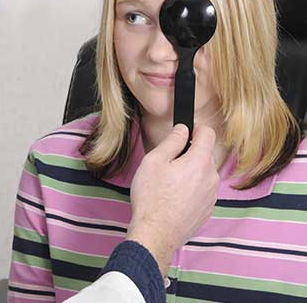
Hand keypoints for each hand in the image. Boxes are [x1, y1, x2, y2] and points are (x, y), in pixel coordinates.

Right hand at [126, 124, 218, 274]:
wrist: (155, 234)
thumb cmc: (152, 197)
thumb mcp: (154, 161)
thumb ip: (172, 141)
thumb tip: (183, 129)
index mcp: (200, 162)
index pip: (208, 134)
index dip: (196, 129)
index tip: (184, 132)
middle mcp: (211, 178)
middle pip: (205, 154)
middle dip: (190, 153)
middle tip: (167, 162)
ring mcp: (211, 196)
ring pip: (204, 174)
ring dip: (190, 172)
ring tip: (168, 182)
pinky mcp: (207, 211)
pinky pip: (202, 191)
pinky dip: (191, 189)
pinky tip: (173, 197)